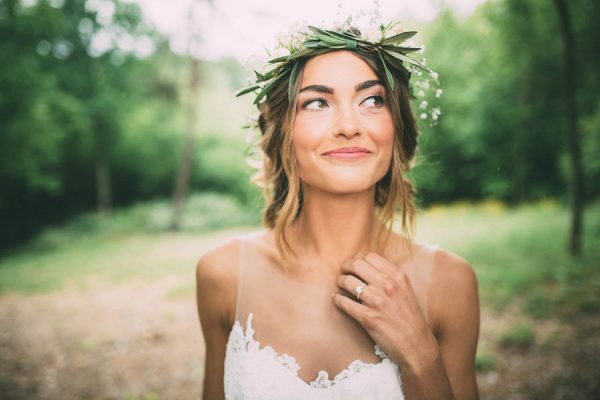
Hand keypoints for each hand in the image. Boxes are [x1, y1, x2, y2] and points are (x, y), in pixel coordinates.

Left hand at [331, 251, 437, 370]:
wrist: (416, 345)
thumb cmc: (409, 318)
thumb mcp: (405, 291)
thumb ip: (390, 277)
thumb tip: (366, 266)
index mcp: (398, 277)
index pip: (369, 256)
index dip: (357, 258)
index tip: (353, 265)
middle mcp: (388, 286)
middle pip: (356, 264)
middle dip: (345, 267)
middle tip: (343, 273)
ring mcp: (378, 301)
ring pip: (348, 282)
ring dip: (340, 282)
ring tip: (340, 286)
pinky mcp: (369, 318)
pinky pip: (344, 303)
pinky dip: (337, 299)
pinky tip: (337, 299)